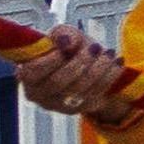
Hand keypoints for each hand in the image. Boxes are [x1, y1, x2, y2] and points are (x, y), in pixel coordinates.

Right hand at [13, 25, 134, 122]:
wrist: (87, 65)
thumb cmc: (69, 48)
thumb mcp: (65, 34)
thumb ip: (62, 34)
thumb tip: (66, 41)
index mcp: (27, 74)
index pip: (33, 71)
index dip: (51, 59)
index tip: (67, 46)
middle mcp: (39, 94)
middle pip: (58, 81)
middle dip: (81, 62)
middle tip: (95, 47)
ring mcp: (57, 104)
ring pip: (79, 89)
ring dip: (98, 68)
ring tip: (109, 52)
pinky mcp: (77, 109)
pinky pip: (94, 95)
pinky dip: (109, 76)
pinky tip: (116, 62)